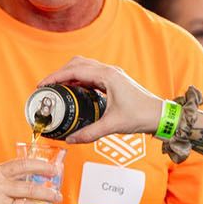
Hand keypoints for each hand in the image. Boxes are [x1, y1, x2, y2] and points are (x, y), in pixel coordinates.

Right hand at [36, 56, 162, 144]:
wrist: (159, 115)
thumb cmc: (141, 115)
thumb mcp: (112, 125)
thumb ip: (89, 133)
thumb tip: (70, 139)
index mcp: (107, 76)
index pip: (74, 71)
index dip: (55, 76)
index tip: (43, 85)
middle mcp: (109, 71)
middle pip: (77, 64)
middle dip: (60, 73)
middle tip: (47, 87)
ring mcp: (112, 75)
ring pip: (84, 67)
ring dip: (69, 74)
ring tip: (57, 89)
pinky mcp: (114, 81)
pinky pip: (91, 75)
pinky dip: (79, 80)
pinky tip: (73, 92)